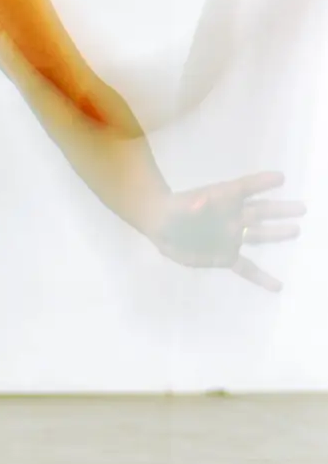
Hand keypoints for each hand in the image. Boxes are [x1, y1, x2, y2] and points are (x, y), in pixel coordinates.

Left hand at [153, 170, 305, 291]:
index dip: (262, 183)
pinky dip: (261, 277)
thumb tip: (200, 202)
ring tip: (296, 231)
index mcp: (222, 199)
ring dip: (277, 234)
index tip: (280, 178)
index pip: (245, 188)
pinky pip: (247, 267)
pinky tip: (277, 286)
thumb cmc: (172, 210)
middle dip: (280, 210)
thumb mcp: (178, 206)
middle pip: (261, 211)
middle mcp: (233, 216)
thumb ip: (191, 205)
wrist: (162, 228)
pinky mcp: (226, 256)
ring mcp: (231, 237)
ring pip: (259, 235)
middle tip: (301, 208)